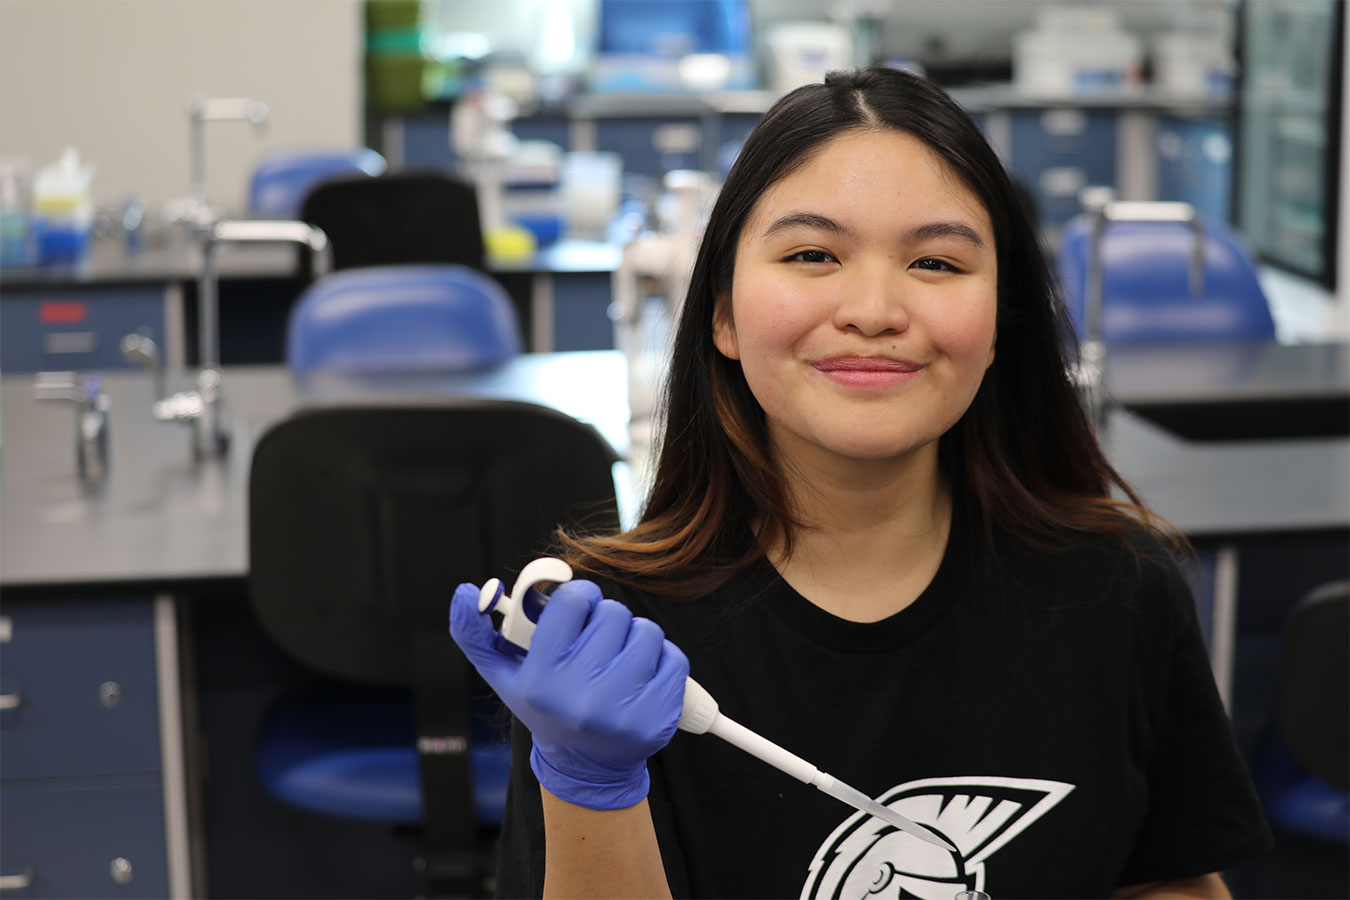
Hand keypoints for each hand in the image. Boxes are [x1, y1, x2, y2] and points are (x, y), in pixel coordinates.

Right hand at [450, 579, 689, 809]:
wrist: (586, 767)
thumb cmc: (546, 707)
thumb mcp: (503, 674)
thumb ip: (474, 632)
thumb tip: (463, 592)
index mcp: (542, 680)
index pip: (574, 599)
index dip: (579, 597)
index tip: (579, 609)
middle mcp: (580, 697)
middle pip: (613, 613)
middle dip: (607, 621)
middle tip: (597, 644)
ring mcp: (623, 711)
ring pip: (647, 632)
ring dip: (636, 639)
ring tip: (618, 662)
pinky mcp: (658, 719)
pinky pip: (674, 658)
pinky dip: (662, 661)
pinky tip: (640, 679)